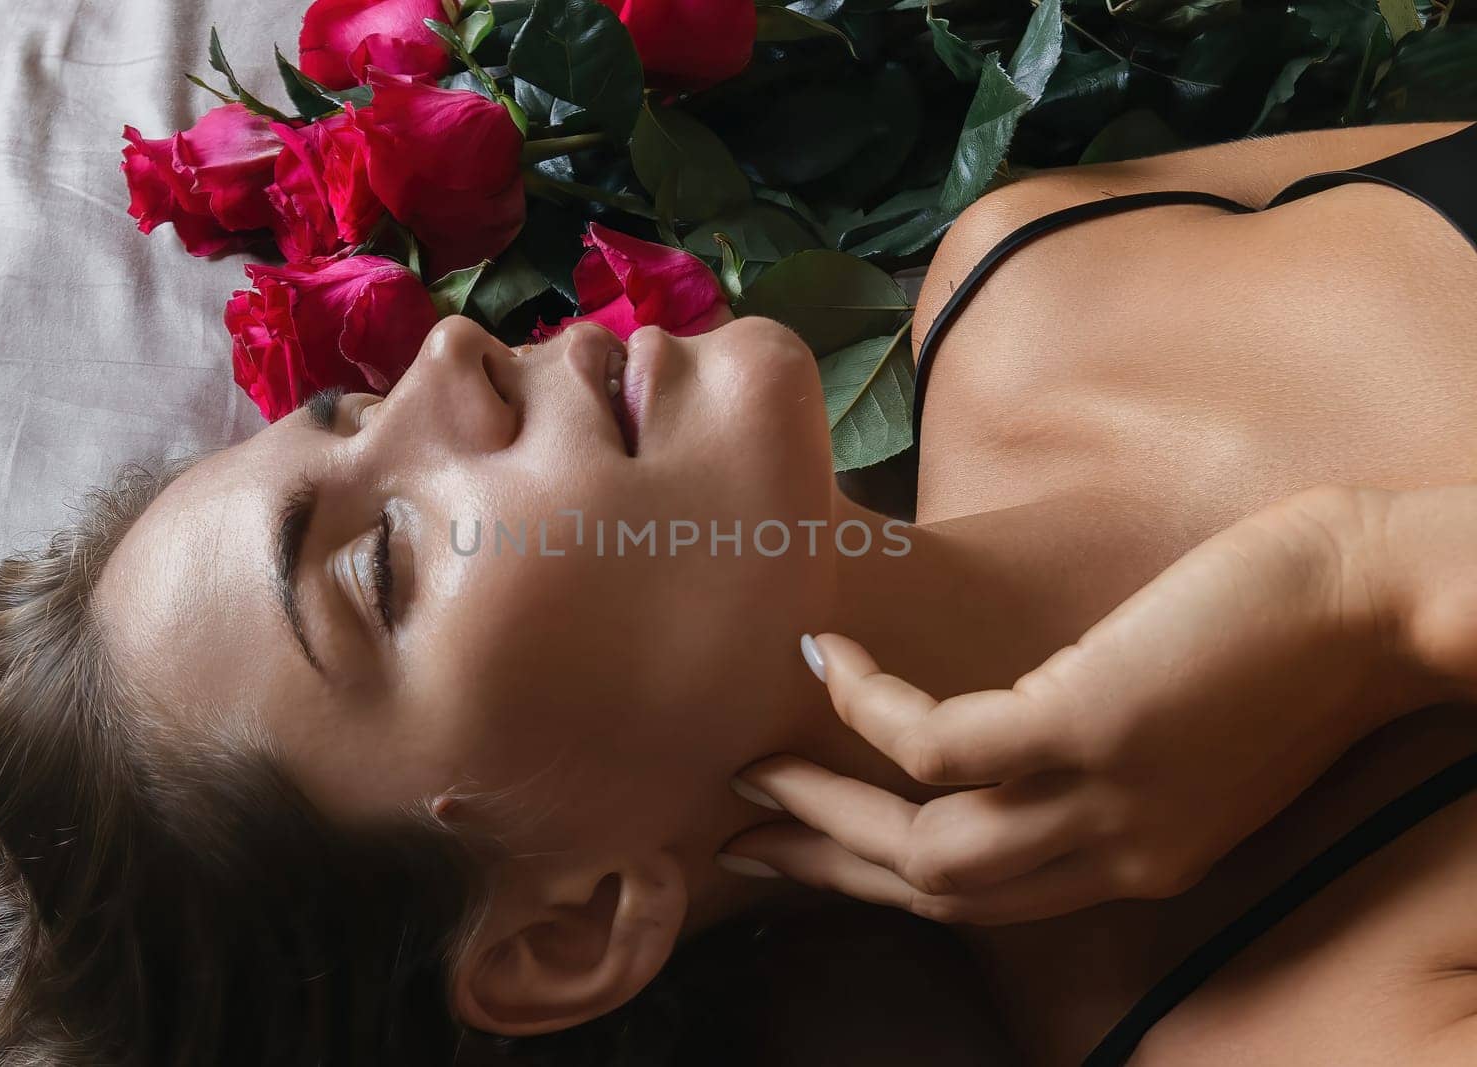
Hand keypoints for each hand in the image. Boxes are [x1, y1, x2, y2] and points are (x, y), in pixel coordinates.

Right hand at [717, 486, 1448, 923]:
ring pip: (925, 844)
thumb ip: (1108, 748)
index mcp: (1138, 857)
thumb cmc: (1297, 641)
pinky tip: (832, 656)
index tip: (813, 850)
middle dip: (831, 863)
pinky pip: (936, 744)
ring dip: (825, 801)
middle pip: (938, 890)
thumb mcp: (1194, 725)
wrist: (1390, 602)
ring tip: (756, 759)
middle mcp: (1112, 851)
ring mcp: (1099, 797)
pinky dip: (868, 705)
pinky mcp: (1086, 725)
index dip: (887, 880)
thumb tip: (1018, 718)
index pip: (990, 898)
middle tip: (745, 828)